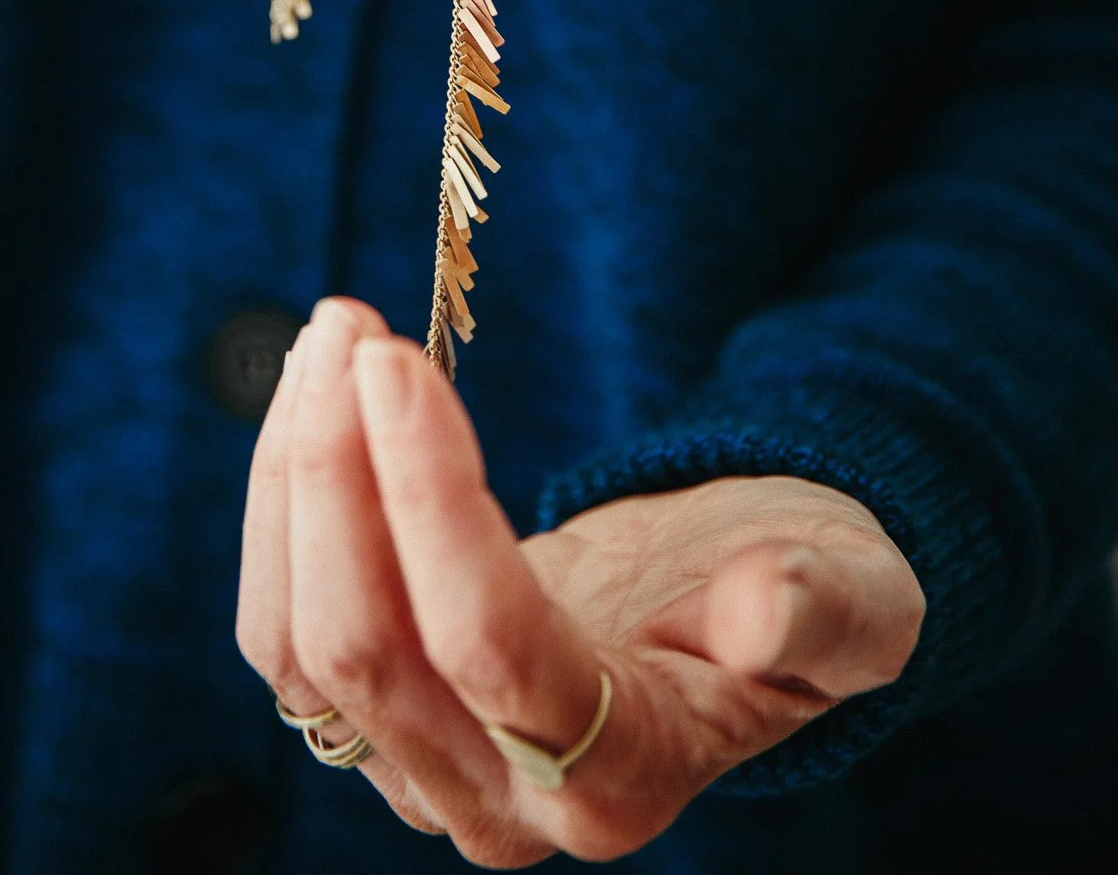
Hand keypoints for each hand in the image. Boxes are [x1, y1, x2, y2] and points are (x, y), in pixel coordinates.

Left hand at [238, 299, 924, 866]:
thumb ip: (823, 610)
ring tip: (327, 340)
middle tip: (349, 327)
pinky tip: (308, 400)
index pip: (489, 648)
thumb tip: (763, 609)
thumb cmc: (803, 581)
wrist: (737, 606)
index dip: (428, 501)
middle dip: (336, 474)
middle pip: (367, 654)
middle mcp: (507, 805)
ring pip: (298, 650)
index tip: (396, 362)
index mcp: (625, 777)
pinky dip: (281, 508)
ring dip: (293, 481)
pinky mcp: (378, 722)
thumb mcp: (853, 590)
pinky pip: (284, 631)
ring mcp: (426, 771)